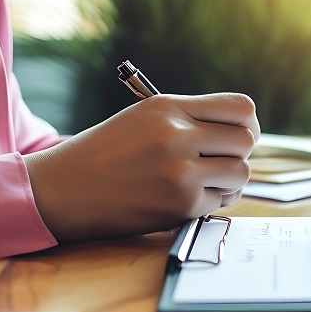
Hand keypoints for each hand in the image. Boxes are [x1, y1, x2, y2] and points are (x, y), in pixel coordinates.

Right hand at [23, 93, 259, 241]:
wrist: (62, 190)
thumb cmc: (107, 154)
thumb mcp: (145, 118)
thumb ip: (191, 118)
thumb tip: (245, 130)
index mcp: (168, 107)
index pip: (240, 107)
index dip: (248, 123)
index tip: (238, 135)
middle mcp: (177, 135)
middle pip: (246, 140)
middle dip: (237, 153)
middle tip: (218, 162)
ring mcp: (180, 171)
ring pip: (241, 172)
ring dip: (229, 180)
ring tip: (205, 181)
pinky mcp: (181, 204)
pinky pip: (221, 201)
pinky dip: (210, 201)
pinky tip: (186, 198)